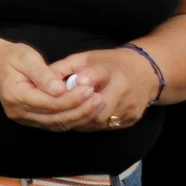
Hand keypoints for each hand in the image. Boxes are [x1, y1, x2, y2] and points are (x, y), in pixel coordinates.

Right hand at [0, 41, 99, 131]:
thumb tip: (60, 89)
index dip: (71, 99)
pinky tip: (87, 109)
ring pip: (57, 124)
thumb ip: (43, 73)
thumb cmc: (12, 57)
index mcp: (15, 95)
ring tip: (98, 104)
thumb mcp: (26, 57)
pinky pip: (55, 124)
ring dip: (80, 116)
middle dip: (80, 110)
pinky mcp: (32, 121)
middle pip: (55, 117)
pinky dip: (73, 118)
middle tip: (99, 98)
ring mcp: (24, 119)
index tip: (89, 89)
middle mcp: (18, 112)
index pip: (49, 103)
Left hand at [46, 50, 160, 132]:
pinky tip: (78, 120)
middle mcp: (123, 89)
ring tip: (64, 115)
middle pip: (98, 105)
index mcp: (111, 69)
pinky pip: (106, 127)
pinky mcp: (131, 119)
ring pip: (100, 120)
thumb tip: (43, 80)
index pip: (99, 73)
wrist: (143, 73)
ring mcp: (129, 106)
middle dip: (77, 108)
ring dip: (80, 119)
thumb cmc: (108, 64)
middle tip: (58, 108)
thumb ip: (64, 68)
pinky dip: (90, 125)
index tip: (77, 80)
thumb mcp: (86, 58)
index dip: (87, 78)